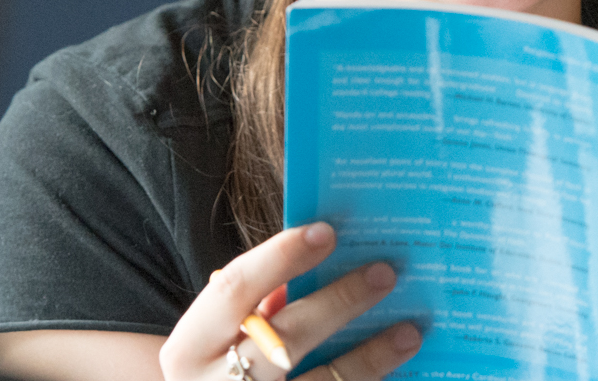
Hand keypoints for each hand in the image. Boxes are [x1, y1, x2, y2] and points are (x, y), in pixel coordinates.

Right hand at [157, 222, 422, 379]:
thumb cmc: (219, 375)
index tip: (328, 232)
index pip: (233, 290)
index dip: (280, 257)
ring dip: (369, 358)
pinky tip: (399, 370)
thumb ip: (258, 309)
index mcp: (188, 350)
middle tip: (385, 273)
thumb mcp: (218, 344)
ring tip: (409, 333)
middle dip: (340, 302)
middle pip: (285, 338)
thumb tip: (325, 266)